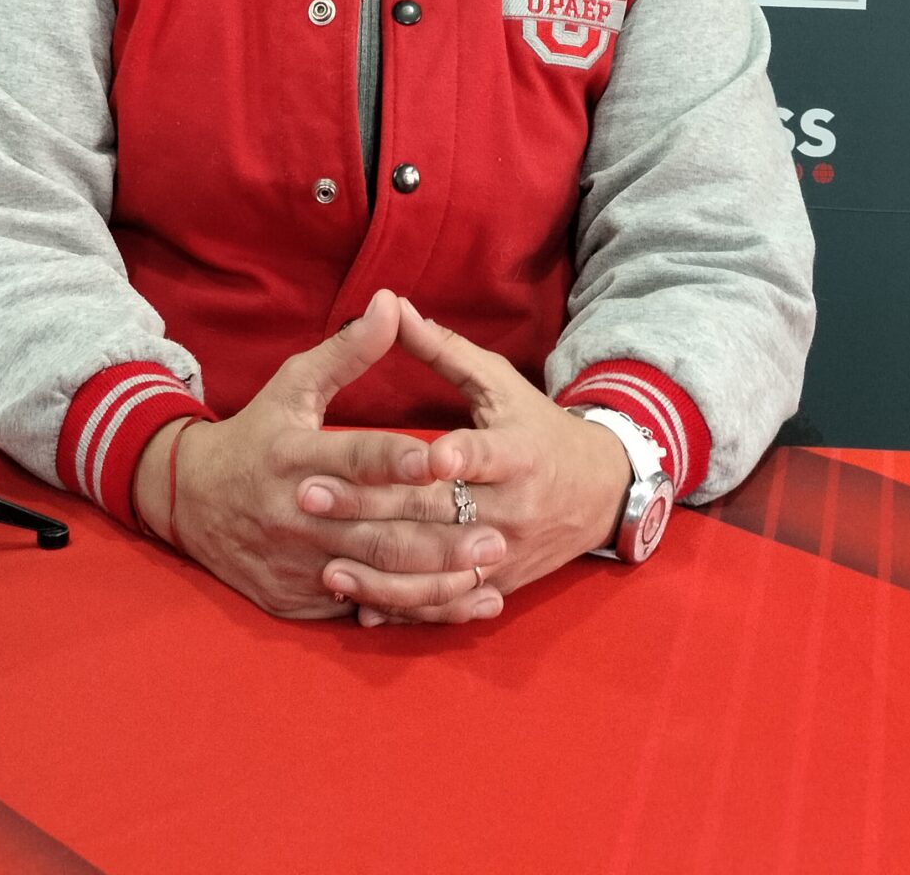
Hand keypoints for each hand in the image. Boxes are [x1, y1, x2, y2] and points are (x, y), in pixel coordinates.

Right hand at [132, 288, 508, 619]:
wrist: (187, 502)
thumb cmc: (255, 436)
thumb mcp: (292, 386)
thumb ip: (347, 352)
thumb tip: (391, 303)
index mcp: (292, 456)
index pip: (353, 460)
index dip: (397, 462)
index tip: (443, 461)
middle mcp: (295, 514)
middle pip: (375, 529)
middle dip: (439, 534)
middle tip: (498, 532)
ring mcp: (296, 563)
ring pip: (377, 577)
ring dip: (437, 578)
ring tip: (488, 568)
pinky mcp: (299, 601)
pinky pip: (364, 609)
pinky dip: (415, 609)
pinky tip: (463, 604)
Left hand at [295, 296, 630, 625]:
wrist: (601, 493)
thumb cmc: (538, 427)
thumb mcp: (500, 383)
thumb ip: (442, 349)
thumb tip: (390, 304)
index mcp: (518, 453)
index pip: (483, 456)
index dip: (456, 457)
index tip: (423, 456)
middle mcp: (513, 508)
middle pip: (439, 512)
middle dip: (372, 505)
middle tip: (308, 495)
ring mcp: (505, 552)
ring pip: (439, 570)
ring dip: (382, 571)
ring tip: (325, 564)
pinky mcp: (499, 584)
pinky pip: (450, 604)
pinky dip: (408, 606)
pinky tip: (363, 604)